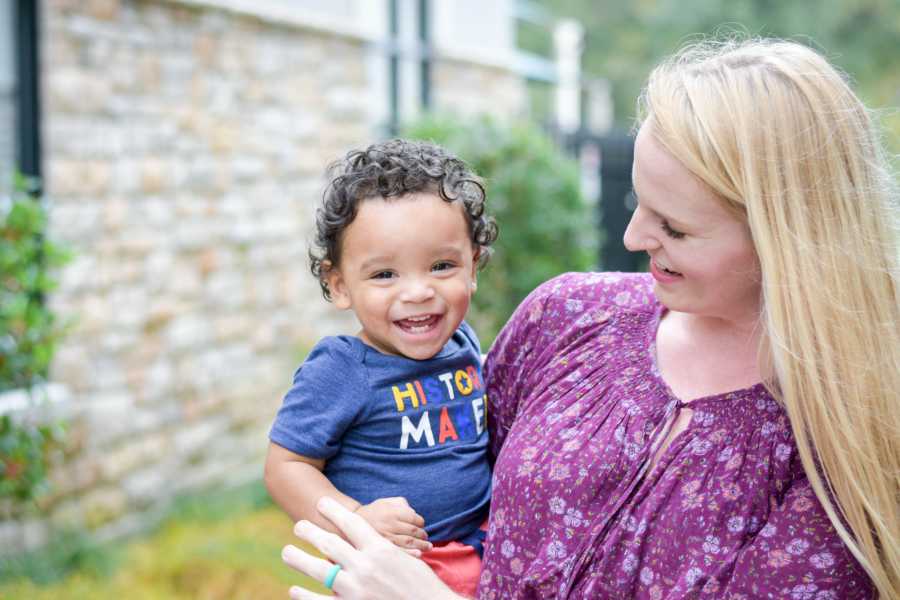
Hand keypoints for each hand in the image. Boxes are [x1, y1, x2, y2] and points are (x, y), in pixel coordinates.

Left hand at [282, 496, 461, 599]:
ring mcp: (356, 589)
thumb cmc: (423, 586)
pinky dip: (305, 597)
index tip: (321, 503)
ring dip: (300, 559)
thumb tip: (370, 539)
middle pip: (330, 543)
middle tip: (298, 526)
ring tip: (287, 551)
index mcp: (381, 550)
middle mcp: (365, 567)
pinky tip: (294, 590)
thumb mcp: (407, 560)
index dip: (334, 511)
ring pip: (320, 570)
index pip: (352, 523)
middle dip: (311, 532)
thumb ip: (386, 548)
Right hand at [354, 496, 431, 554]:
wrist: (353, 523)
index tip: (421, 525)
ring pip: (409, 543)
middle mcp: (390, 524)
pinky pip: (399, 552)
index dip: (421, 523)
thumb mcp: (386, 502)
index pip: (415, 519)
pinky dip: (411, 554)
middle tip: (426, 538)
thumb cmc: (374, 512)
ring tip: (427, 548)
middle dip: (423, 536)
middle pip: (414, 532)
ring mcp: (386, 537)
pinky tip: (418, 554)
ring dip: (421, 546)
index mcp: (393, 512)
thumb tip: (414, 513)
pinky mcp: (382, 548)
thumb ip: (402, 504)